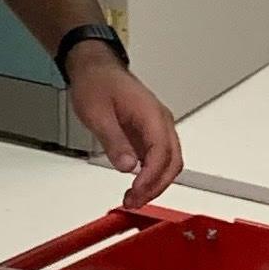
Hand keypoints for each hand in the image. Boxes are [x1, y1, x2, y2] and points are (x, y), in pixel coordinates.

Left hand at [65, 49, 182, 207]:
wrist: (95, 68)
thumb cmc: (97, 84)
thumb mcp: (98, 114)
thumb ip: (114, 141)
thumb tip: (128, 167)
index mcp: (151, 114)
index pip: (161, 152)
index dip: (151, 177)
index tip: (136, 191)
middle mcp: (160, 121)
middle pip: (172, 161)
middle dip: (156, 186)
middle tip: (134, 201)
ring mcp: (157, 127)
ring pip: (169, 162)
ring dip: (155, 183)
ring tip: (133, 198)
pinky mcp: (150, 132)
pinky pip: (159, 158)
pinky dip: (151, 175)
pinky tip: (136, 186)